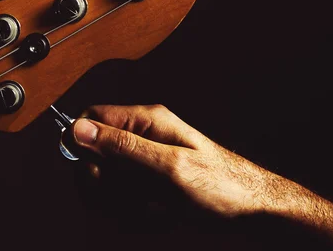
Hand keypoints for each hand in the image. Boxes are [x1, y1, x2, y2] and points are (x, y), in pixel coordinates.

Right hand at [69, 104, 332, 233]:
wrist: (253, 211)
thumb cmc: (220, 185)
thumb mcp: (167, 166)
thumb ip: (121, 146)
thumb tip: (79, 128)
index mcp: (144, 120)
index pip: (92, 117)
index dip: (81, 142)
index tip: (91, 170)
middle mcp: (140, 137)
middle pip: (93, 155)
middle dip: (105, 183)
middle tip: (131, 196)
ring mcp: (142, 163)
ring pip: (105, 182)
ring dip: (122, 202)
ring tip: (154, 208)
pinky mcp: (145, 185)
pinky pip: (121, 200)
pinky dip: (134, 213)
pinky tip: (158, 216)